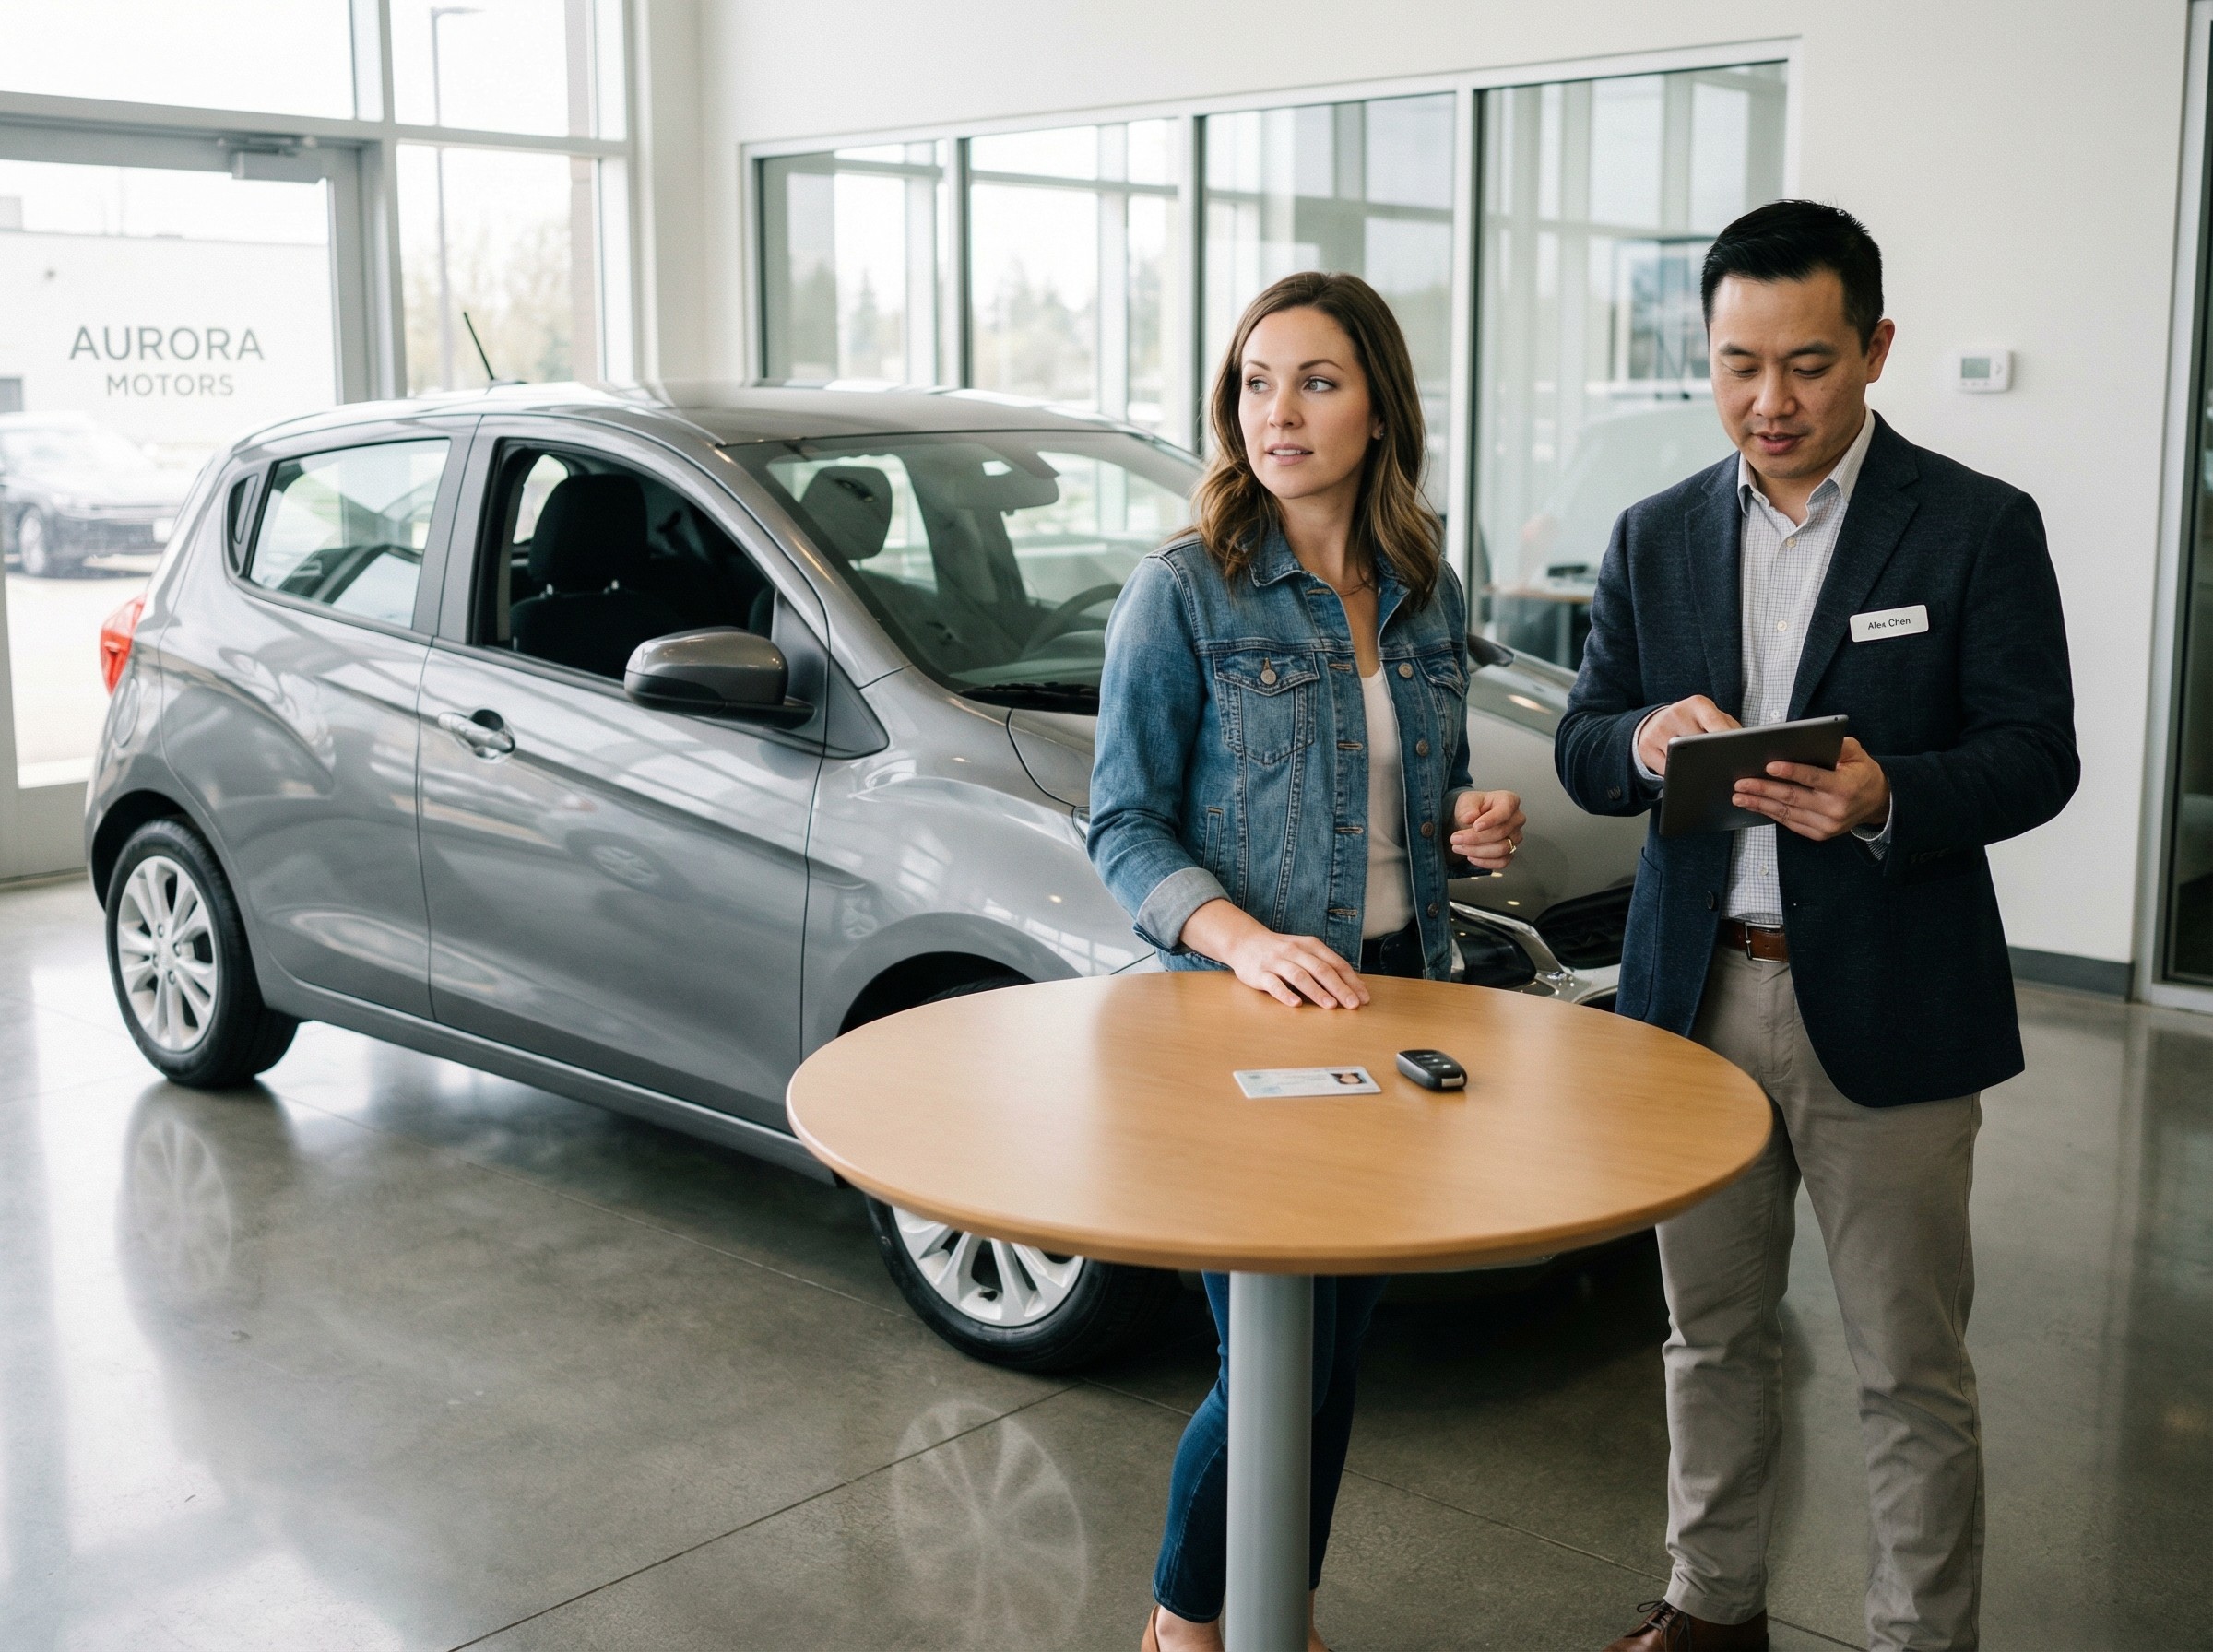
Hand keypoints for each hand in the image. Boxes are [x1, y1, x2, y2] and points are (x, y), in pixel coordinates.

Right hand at [1180, 898, 1369, 1008]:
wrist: (1244, 941)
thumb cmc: (1281, 951)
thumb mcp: (1305, 951)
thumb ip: (1326, 965)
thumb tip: (1356, 985)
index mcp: (1310, 946)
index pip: (1335, 963)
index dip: (1351, 981)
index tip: (1363, 998)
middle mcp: (1295, 951)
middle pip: (1321, 969)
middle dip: (1340, 988)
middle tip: (1353, 1005)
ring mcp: (1277, 961)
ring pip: (1300, 976)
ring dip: (1317, 991)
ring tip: (1331, 1006)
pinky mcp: (1260, 973)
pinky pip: (1274, 984)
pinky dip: (1285, 994)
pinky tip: (1296, 1004)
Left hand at [1449, 788, 1524, 869]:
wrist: (1471, 820)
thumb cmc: (1472, 808)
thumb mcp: (1466, 801)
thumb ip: (1468, 808)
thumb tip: (1469, 818)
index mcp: (1509, 800)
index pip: (1504, 811)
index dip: (1491, 820)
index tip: (1475, 827)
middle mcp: (1517, 819)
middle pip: (1501, 833)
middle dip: (1475, 838)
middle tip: (1455, 838)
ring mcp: (1516, 836)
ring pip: (1502, 849)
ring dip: (1477, 851)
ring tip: (1458, 847)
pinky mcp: (1511, 851)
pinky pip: (1502, 862)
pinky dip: (1484, 862)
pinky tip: (1470, 857)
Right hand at [1638, 695, 1739, 774]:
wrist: (1657, 723)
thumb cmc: (1694, 724)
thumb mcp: (1712, 719)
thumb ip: (1730, 729)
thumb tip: (1745, 748)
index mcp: (1696, 705)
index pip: (1713, 720)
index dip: (1724, 736)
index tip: (1735, 750)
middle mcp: (1675, 714)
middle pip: (1697, 743)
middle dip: (1710, 756)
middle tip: (1720, 767)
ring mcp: (1658, 730)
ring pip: (1681, 759)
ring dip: (1693, 769)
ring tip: (1702, 770)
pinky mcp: (1645, 747)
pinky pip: (1667, 770)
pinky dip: (1678, 774)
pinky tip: (1682, 771)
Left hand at [1732, 737, 1890, 840]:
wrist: (1876, 802)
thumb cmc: (1862, 774)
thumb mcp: (1858, 754)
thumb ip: (1839, 746)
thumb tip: (1813, 739)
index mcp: (1845, 787)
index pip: (1813, 778)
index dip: (1791, 772)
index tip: (1769, 766)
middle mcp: (1835, 809)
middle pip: (1793, 797)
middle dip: (1764, 789)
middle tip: (1741, 782)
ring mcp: (1826, 825)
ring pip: (1787, 812)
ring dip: (1760, 804)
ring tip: (1739, 796)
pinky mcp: (1819, 833)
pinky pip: (1789, 822)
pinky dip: (1769, 813)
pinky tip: (1754, 805)